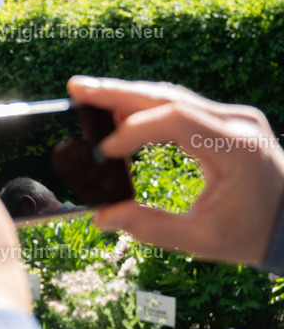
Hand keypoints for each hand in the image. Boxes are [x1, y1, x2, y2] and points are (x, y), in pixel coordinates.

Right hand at [68, 76, 283, 265]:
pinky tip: (115, 111)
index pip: (177, 120)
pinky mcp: (225, 120)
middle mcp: (237, 122)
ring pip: (172, 96)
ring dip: (127, 95)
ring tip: (85, 94)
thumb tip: (102, 218)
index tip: (103, 152)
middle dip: (118, 93)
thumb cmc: (252, 233)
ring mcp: (233, 116)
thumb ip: (150, 227)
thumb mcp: (201, 240)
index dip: (133, 130)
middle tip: (76, 89)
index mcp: (237, 149)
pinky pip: (180, 106)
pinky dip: (145, 107)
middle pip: (169, 96)